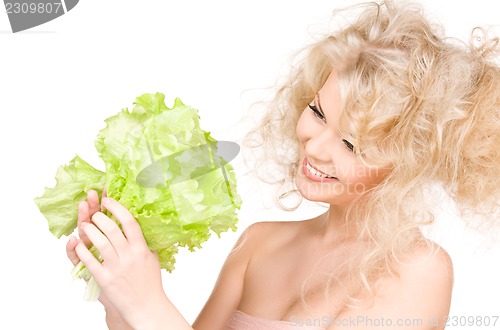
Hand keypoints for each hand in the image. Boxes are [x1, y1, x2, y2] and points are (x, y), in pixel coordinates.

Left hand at [73, 196, 168, 327]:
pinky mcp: (104, 279)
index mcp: (141, 249)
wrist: (146, 306)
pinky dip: (81, 250)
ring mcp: (115, 267)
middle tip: (94, 213)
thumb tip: (136, 225)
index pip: (129, 222)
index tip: (108, 201)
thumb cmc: (150, 282)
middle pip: (111, 229)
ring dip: (89, 230)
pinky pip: (89, 261)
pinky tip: (77, 243)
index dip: (117, 208)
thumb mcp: (152, 258)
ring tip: (85, 224)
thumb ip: (144, 242)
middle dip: (99, 217)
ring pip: (99, 242)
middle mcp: (128, 256)